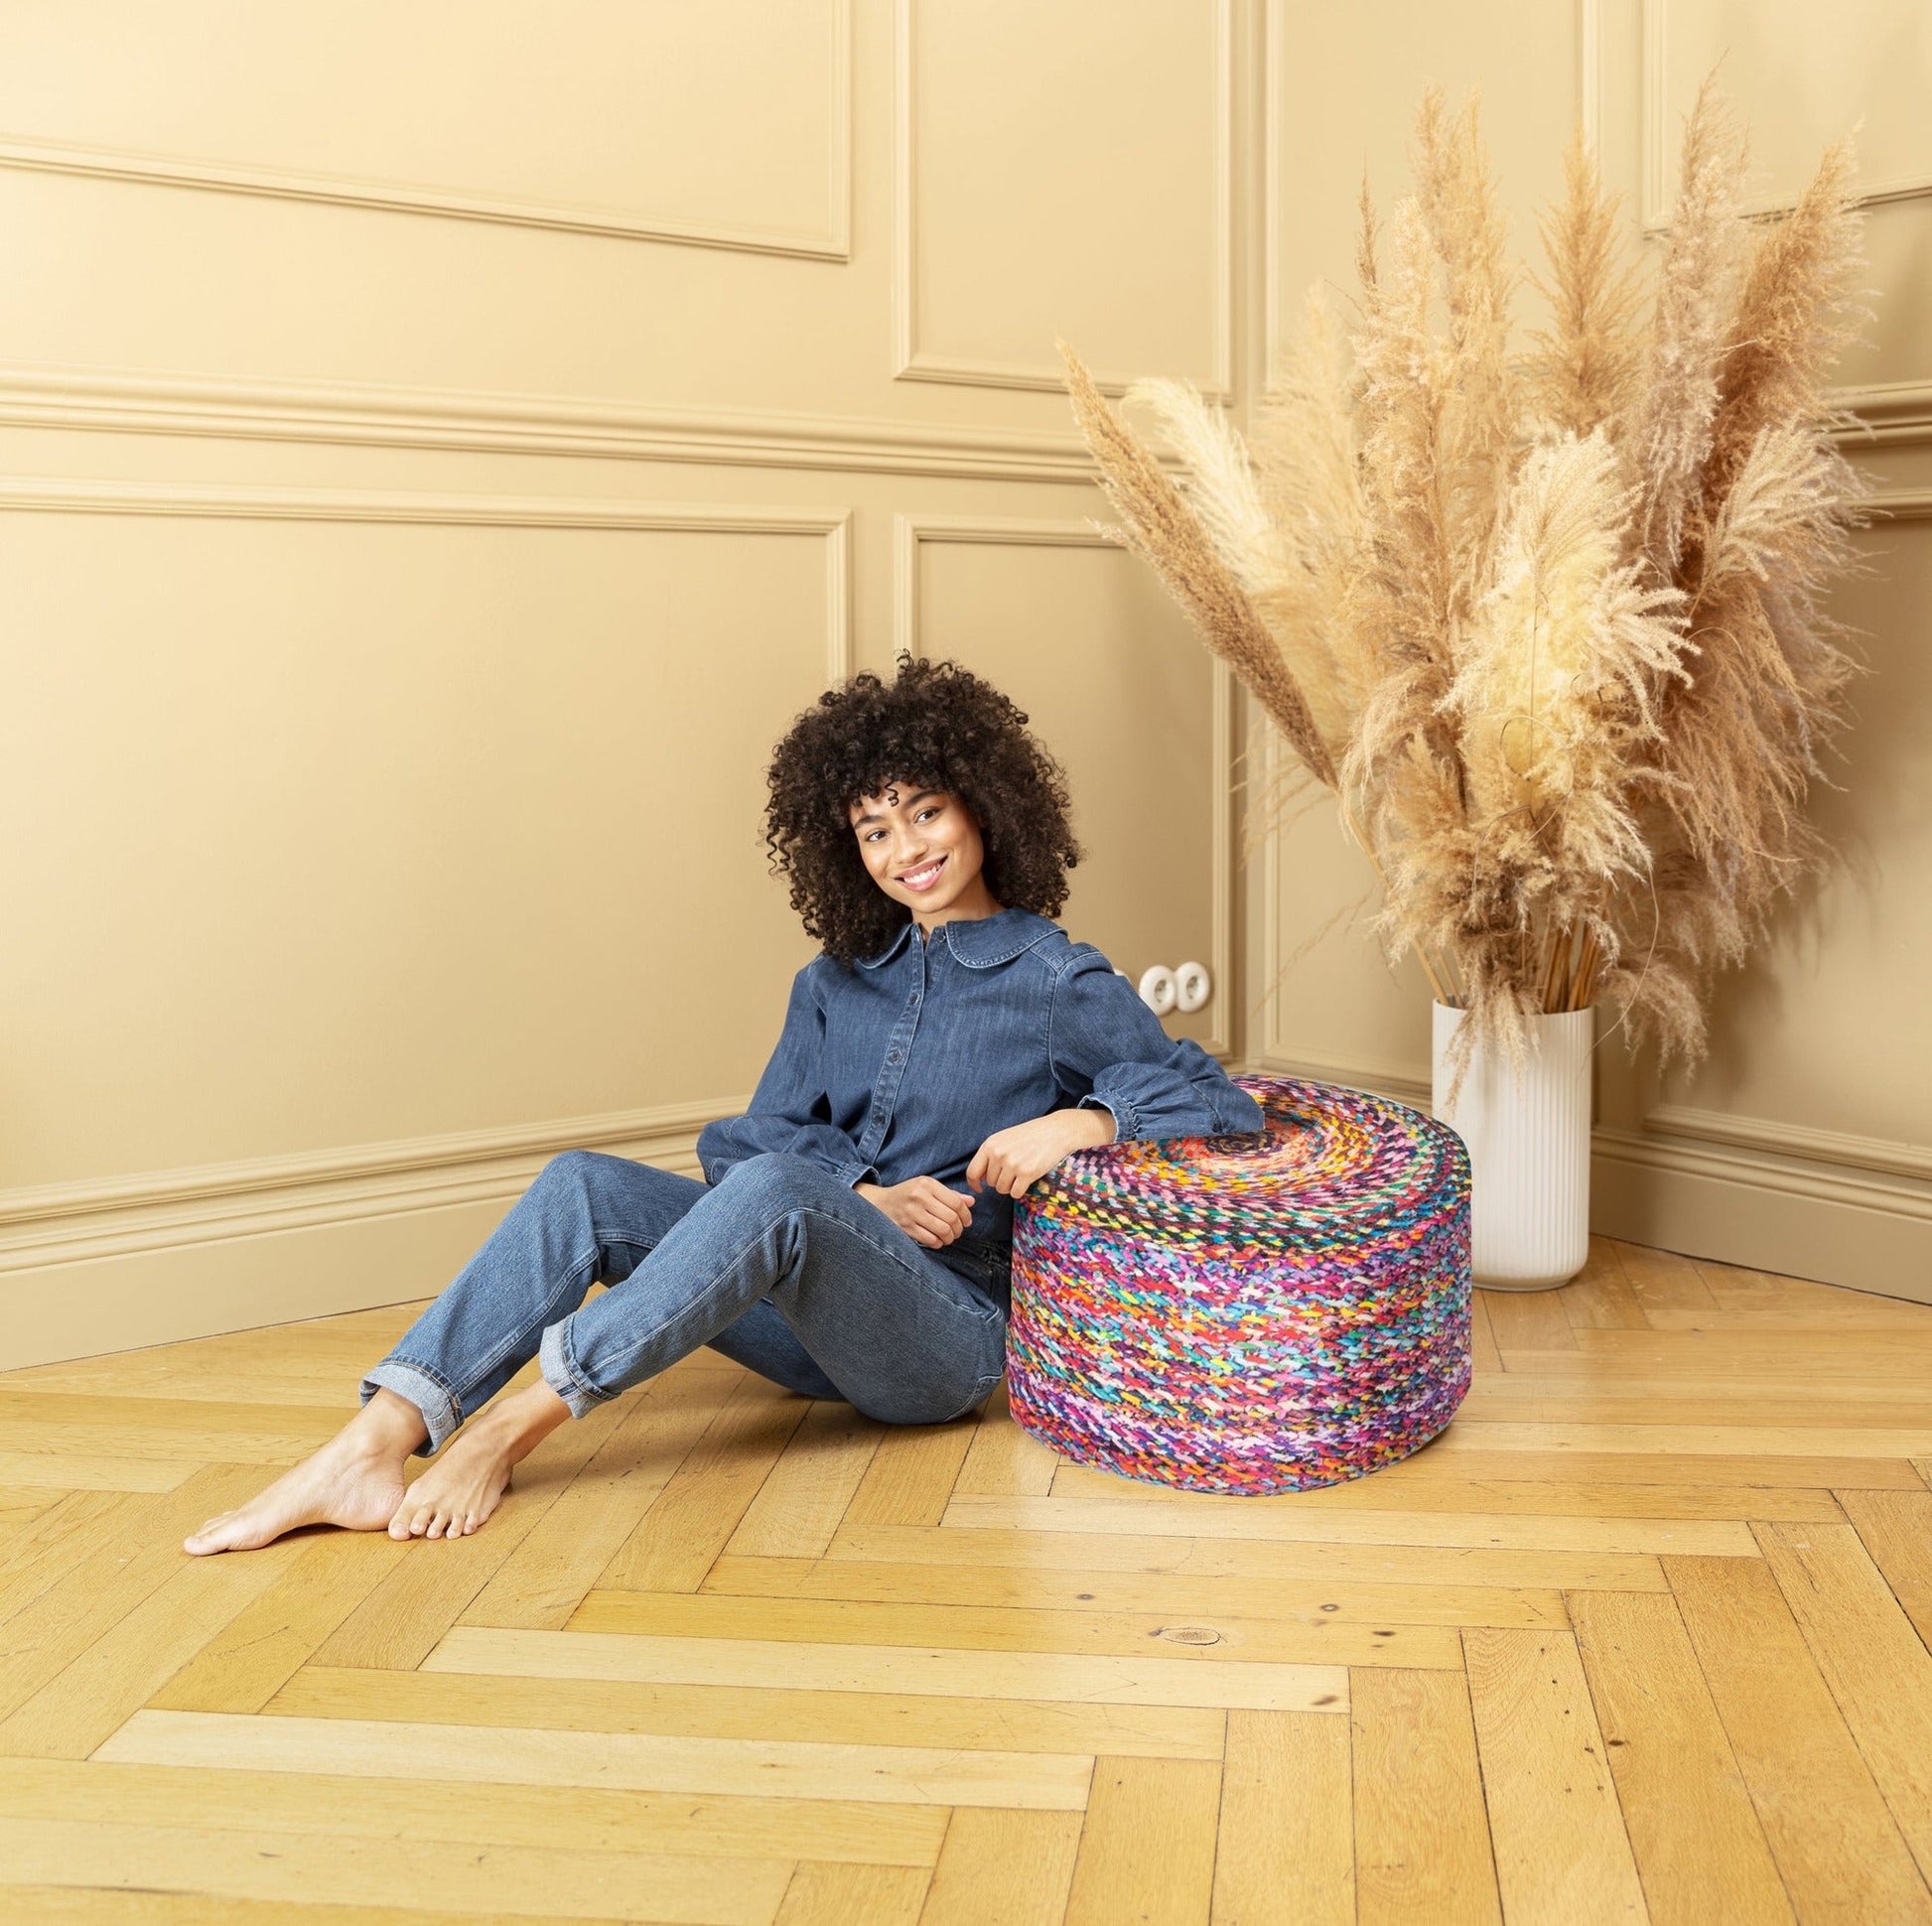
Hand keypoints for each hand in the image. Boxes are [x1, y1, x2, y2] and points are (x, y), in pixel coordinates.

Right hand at [853, 1175, 974, 1247]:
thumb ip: (950, 1195)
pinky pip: (930, 1239)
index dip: (966, 1215)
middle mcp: (919, 1197)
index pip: (956, 1202)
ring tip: (949, 1237)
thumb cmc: (908, 1195)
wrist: (879, 1204)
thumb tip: (971, 1202)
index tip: (967, 1221)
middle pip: (951, 1218)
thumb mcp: (927, 1188)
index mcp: (927, 1184)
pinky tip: (938, 1240)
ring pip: (943, 1230)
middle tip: (958, 1231)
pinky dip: (938, 1243)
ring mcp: (911, 1213)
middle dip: (959, 1229)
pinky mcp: (906, 1227)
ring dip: (950, 1237)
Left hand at [966, 1107, 1114, 1199]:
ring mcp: (1012, 1164)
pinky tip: (1027, 1178)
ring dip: (1011, 1186)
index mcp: (990, 1145)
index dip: (974, 1184)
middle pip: (990, 1183)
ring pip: (1002, 1189)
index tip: (980, 1188)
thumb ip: (990, 1155)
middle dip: (1000, 1181)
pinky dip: (1020, 1190)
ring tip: (1021, 1172)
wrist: (1056, 1131)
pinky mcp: (1027, 1173)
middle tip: (1014, 1170)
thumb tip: (980, 1178)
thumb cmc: (1030, 1135)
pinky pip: (1015, 1193)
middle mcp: (998, 1154)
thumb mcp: (1004, 1138)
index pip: (972, 1171)